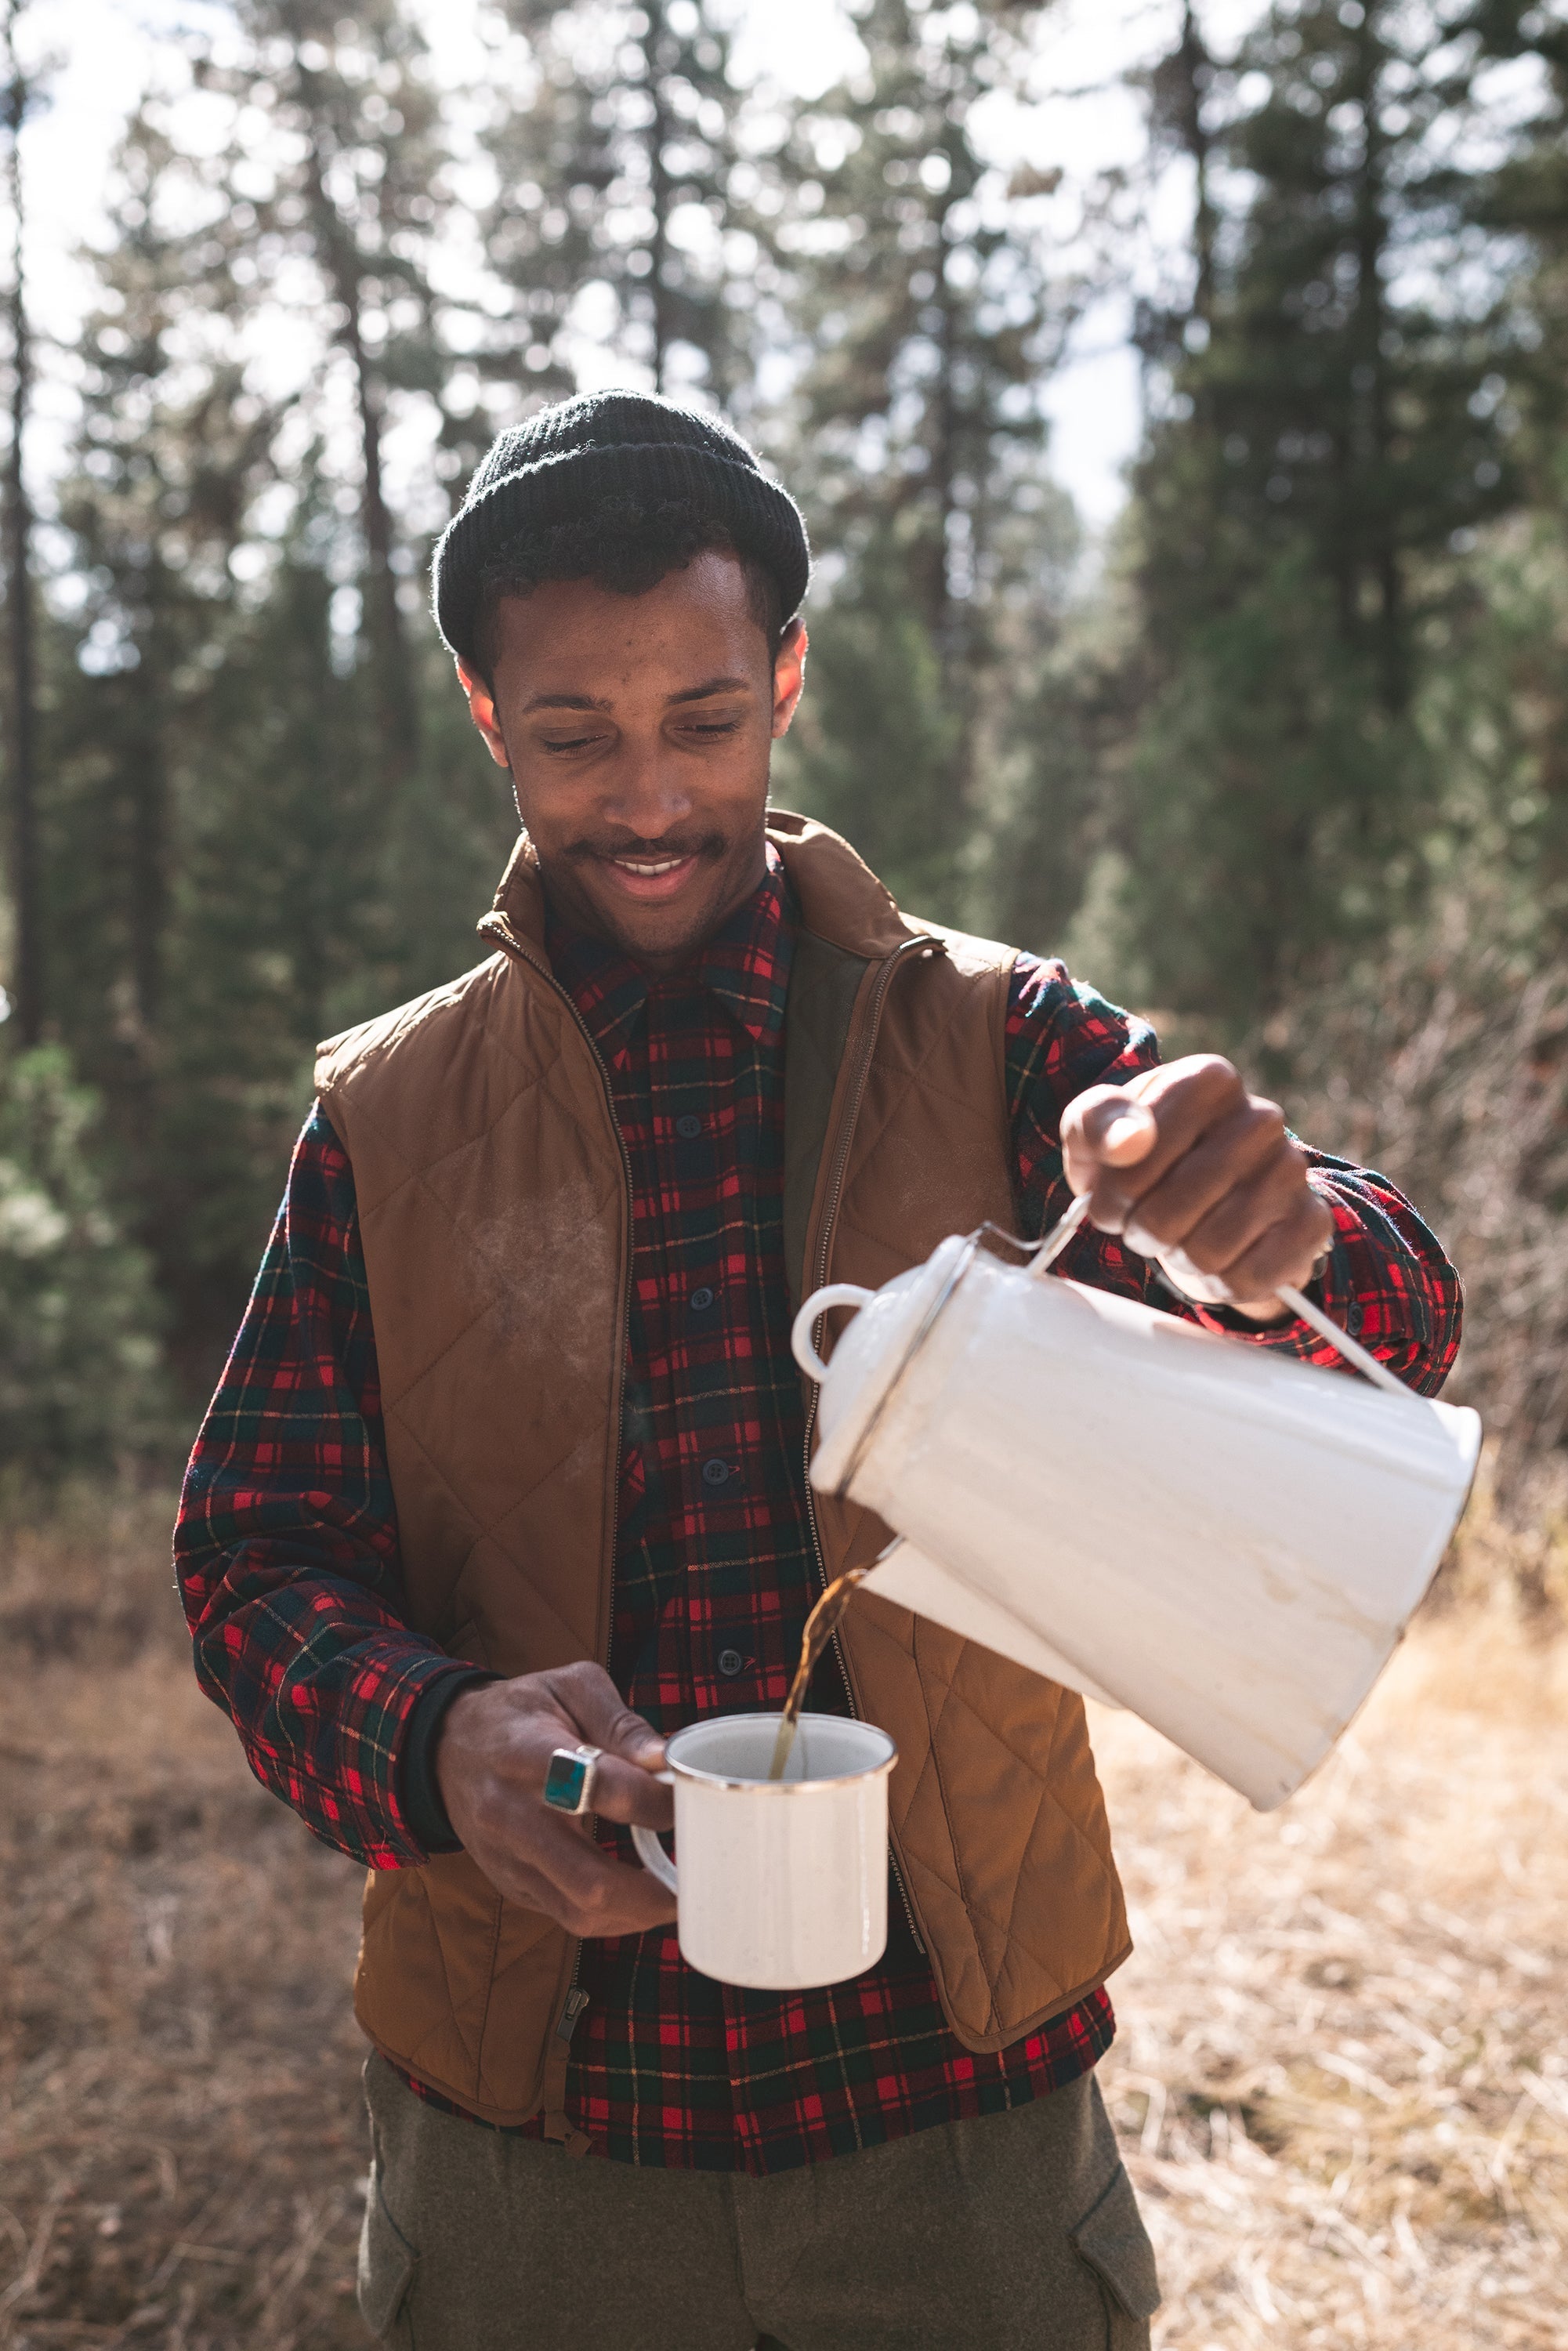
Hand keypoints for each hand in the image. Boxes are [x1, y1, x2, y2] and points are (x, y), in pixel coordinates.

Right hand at [434, 1662, 676, 1936]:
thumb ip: (620, 1722)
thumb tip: (665, 1759)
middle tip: (697, 1877)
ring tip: (677, 1895)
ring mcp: (507, 1860)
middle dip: (651, 1891)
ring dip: (637, 1913)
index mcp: (526, 1754)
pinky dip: (612, 1915)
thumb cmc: (520, 1712)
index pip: (597, 1787)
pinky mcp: (511, 1884)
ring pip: (578, 1911)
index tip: (689, 1799)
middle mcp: (511, 1816)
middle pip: (587, 1878)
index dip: (652, 1800)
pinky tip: (642, 1895)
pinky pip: (566, 1917)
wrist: (447, 1747)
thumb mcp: (567, 1687)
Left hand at [1059, 1055, 1331, 1321]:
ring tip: (1179, 1239)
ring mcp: (1292, 1170)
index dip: (1112, 1190)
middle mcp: (1260, 1117)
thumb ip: (1098, 1123)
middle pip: (1169, 1209)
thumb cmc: (1140, 1157)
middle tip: (1142, 1224)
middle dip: (1141, 1230)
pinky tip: (1215, 1259)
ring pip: (1207, 1250)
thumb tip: (1129, 1141)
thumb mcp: (1098, 1129)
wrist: (1206, 1195)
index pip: (1137, 1151)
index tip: (1112, 1194)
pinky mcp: (1310, 1223)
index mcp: (1208, 1080)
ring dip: (1178, 1258)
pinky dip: (1218, 1281)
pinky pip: (1246, 1278)